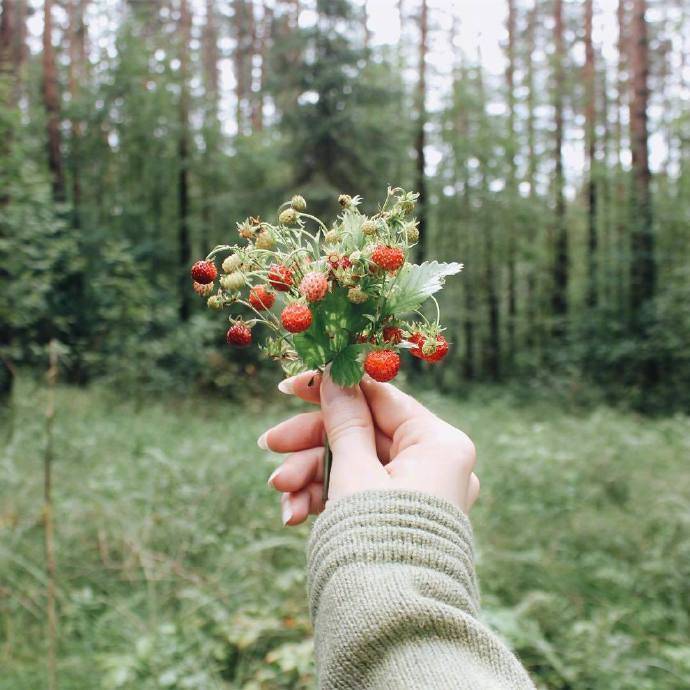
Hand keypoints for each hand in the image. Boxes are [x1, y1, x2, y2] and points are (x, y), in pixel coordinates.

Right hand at [258, 370, 479, 524]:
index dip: (333, 388)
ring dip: (311, 476)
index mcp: (438, 443)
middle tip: (268, 444)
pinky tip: (293, 515)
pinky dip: (326, 498)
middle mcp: (434, 462)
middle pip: (362, 433)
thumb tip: (335, 375)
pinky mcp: (398, 514)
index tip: (291, 385)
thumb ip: (344, 421)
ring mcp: (416, 490)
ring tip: (280, 494)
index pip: (381, 398)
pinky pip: (359, 491)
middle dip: (311, 443)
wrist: (393, 624)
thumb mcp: (355, 472)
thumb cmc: (378, 539)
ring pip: (354, 464)